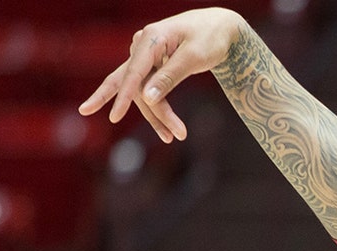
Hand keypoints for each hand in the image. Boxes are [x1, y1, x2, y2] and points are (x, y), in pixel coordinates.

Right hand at [77, 8, 243, 142]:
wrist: (220, 27)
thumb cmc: (210, 37)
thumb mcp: (194, 56)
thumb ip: (169, 76)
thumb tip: (147, 98)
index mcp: (151, 38)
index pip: (133, 72)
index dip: (124, 96)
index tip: (115, 117)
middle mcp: (142, 45)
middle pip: (135, 84)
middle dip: (149, 113)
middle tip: (166, 138)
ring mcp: (145, 55)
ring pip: (142, 91)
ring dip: (156, 115)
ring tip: (174, 137)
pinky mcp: (151, 65)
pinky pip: (148, 89)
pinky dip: (157, 107)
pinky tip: (167, 128)